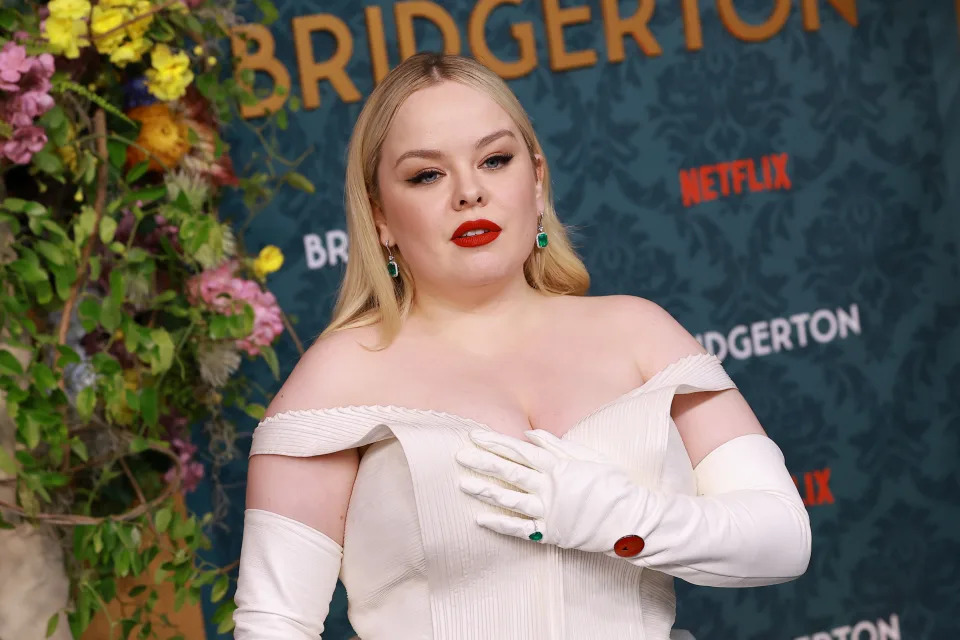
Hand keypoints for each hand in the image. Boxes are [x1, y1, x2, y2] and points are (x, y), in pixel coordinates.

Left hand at [455, 429, 647, 553]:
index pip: (518, 451)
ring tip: (463, 484)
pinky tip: (481, 519)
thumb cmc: (611, 483)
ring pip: (510, 499)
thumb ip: (556, 445)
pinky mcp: (550, 532)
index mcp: (557, 465)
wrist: (630, 518)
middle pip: (509, 472)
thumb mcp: (586, 456)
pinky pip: (520, 529)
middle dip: (483, 462)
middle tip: (460, 457)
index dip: (494, 443)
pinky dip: (500, 524)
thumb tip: (530, 434)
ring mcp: (548, 510)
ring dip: (485, 491)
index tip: (474, 436)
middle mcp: (549, 486)